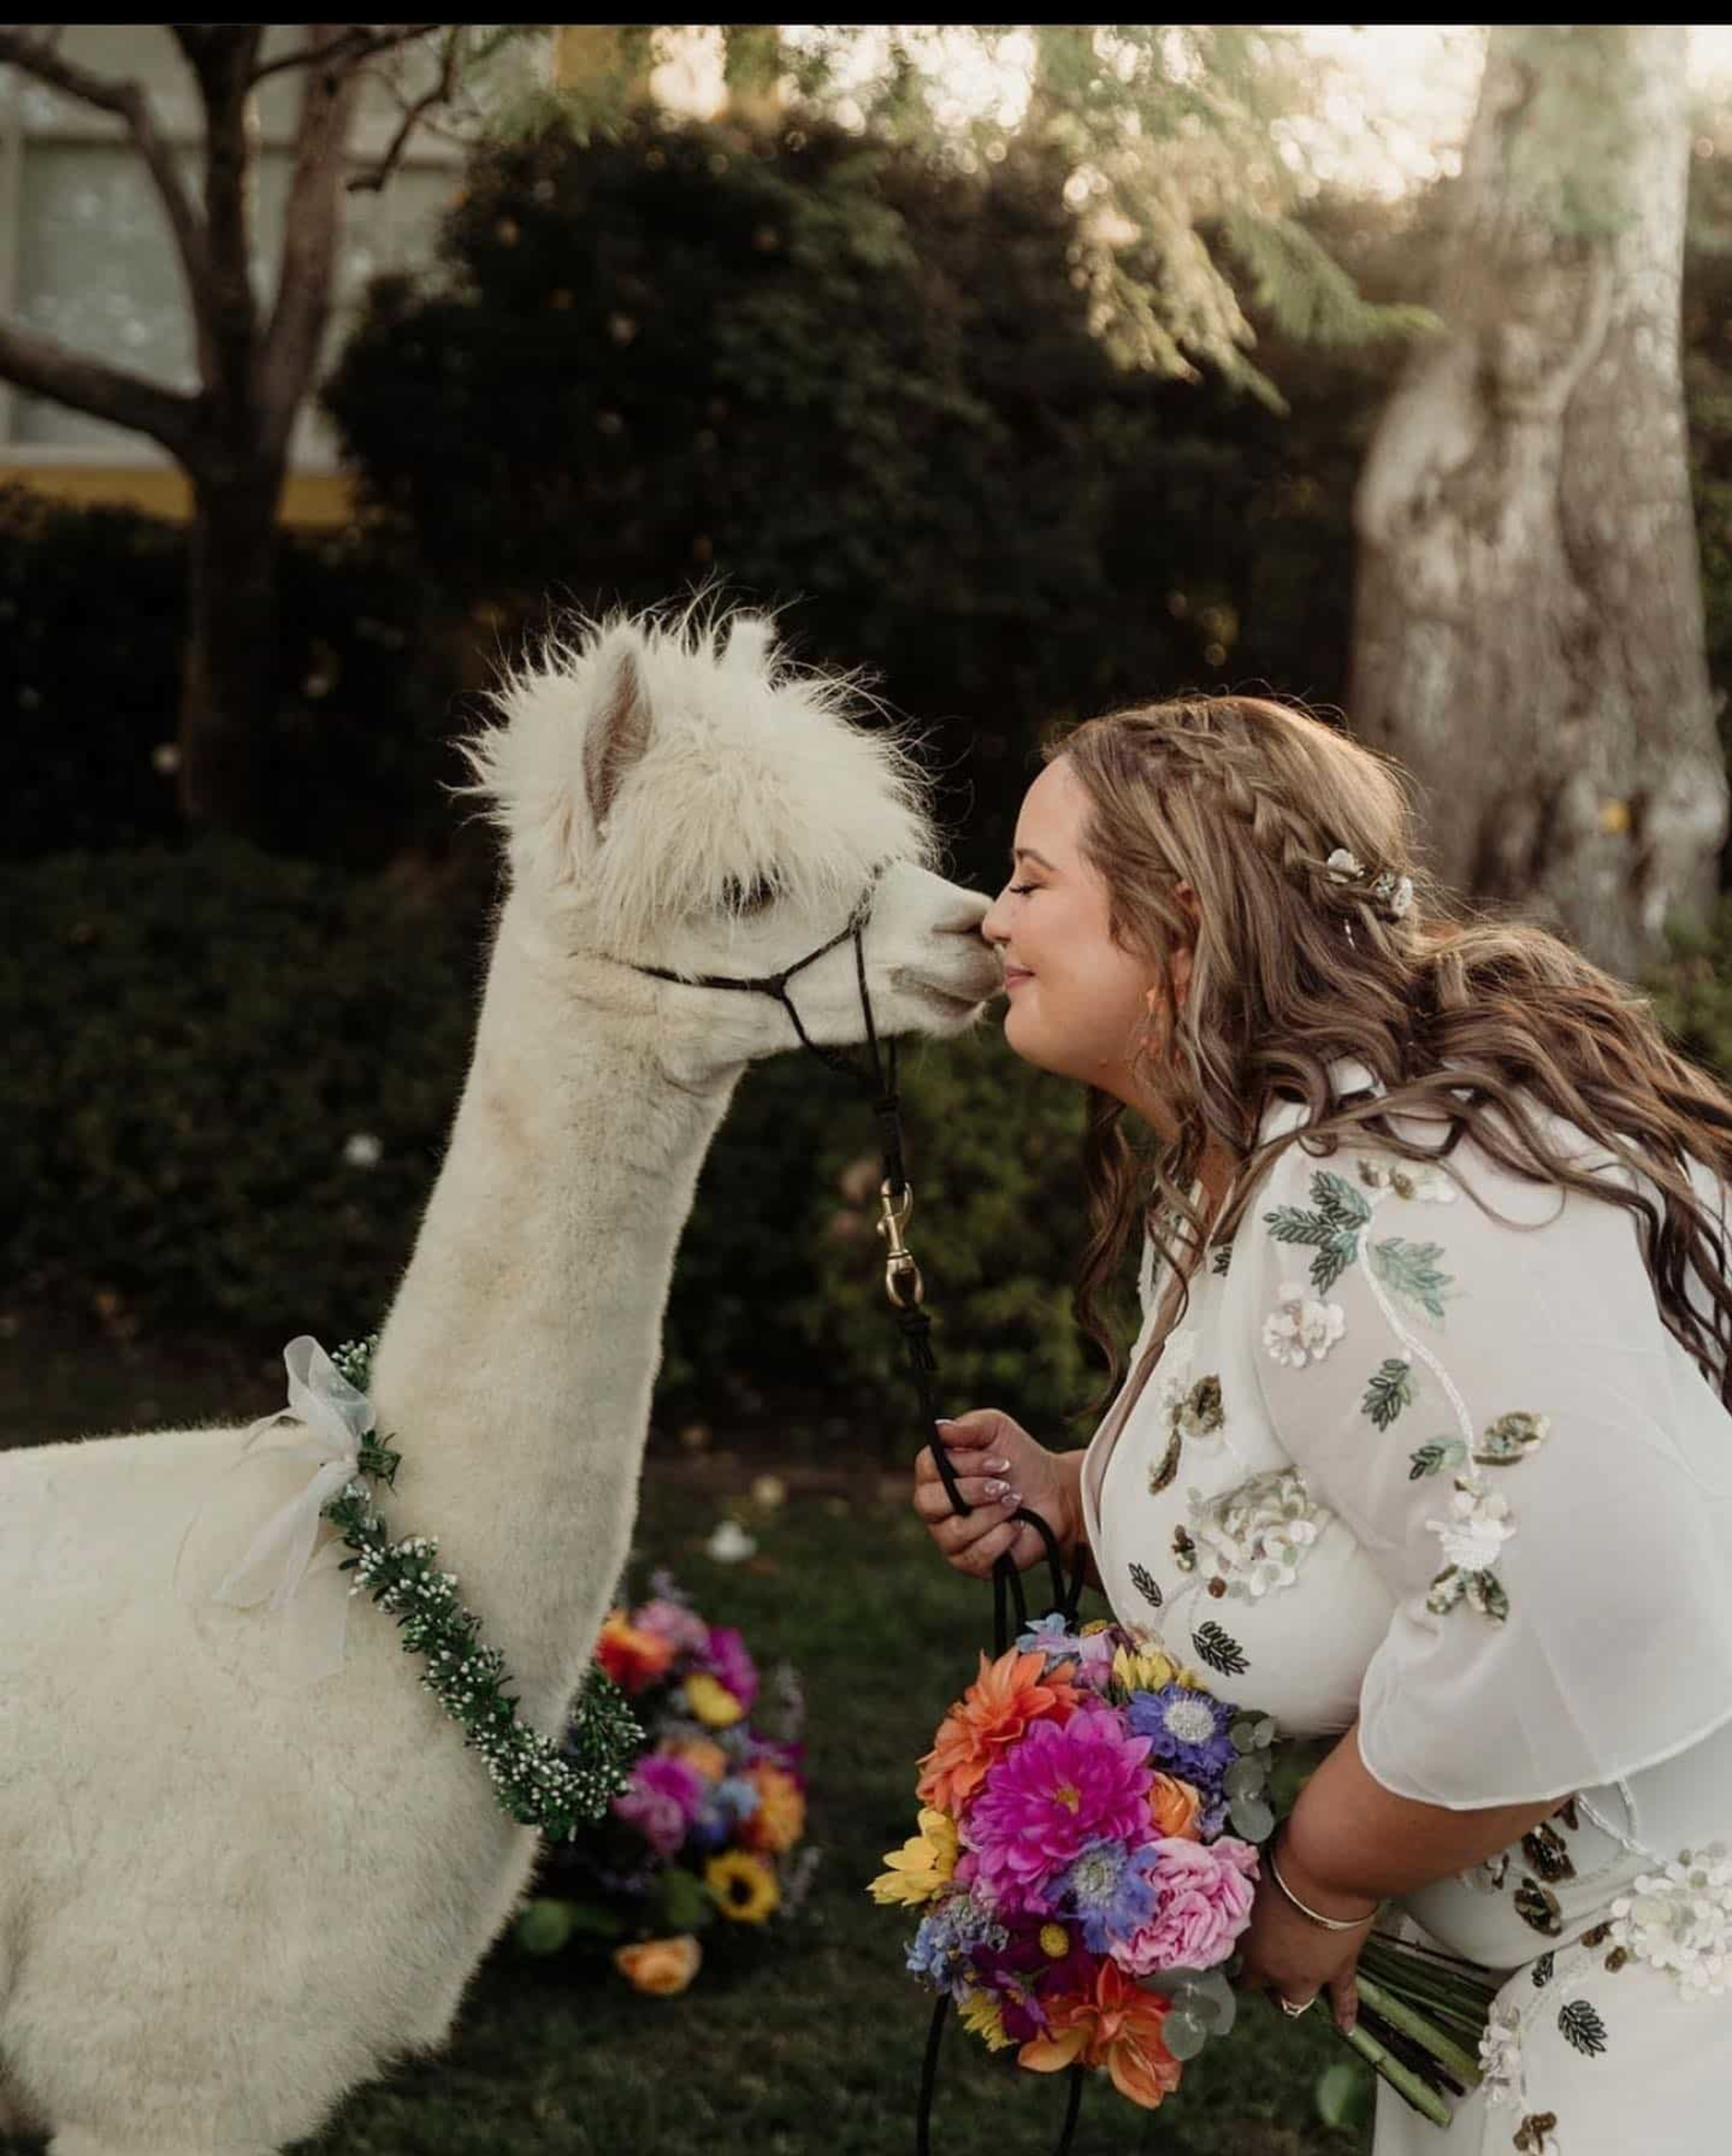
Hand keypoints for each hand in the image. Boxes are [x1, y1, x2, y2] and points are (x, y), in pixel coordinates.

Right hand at [910, 1409, 1077, 1579]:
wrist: (1055, 1495)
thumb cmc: (1020, 1460)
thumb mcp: (997, 1430)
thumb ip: (967, 1427)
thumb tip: (938, 1429)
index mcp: (935, 1473)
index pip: (927, 1467)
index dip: (962, 1464)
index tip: (999, 1461)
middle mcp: (935, 1507)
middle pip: (928, 1503)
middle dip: (972, 1492)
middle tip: (1004, 1486)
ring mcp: (949, 1537)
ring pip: (954, 1531)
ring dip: (992, 1514)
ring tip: (1014, 1502)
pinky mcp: (969, 1562)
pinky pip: (975, 1555)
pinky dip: (1002, 1538)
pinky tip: (1016, 1526)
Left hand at [1235, 1839, 1375, 2033]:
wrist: (1324, 1873)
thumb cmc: (1279, 1866)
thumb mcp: (1250, 1878)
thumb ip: (1244, 1892)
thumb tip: (1234, 1880)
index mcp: (1249, 1945)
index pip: (1236, 1965)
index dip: (1236, 1963)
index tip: (1233, 1960)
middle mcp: (1275, 1968)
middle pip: (1266, 1987)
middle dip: (1264, 1982)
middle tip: (1264, 1972)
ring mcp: (1310, 1974)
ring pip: (1298, 1998)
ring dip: (1293, 1995)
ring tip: (1291, 1993)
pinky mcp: (1340, 1970)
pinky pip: (1344, 1997)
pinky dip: (1346, 2012)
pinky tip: (1345, 2027)